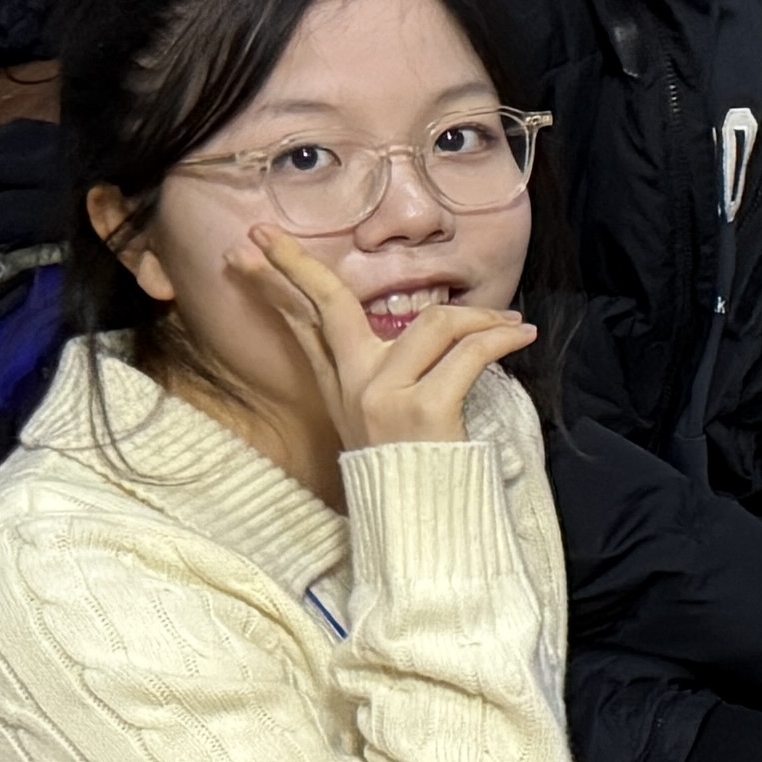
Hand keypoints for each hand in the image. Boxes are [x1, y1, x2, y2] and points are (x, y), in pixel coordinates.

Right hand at [248, 227, 535, 457]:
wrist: (425, 528)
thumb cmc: (411, 470)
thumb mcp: (373, 421)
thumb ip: (366, 373)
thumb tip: (368, 334)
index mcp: (342, 388)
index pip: (302, 325)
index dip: (275, 285)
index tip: (243, 251)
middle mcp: (356, 388)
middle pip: (328, 308)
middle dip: (298, 266)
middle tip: (267, 233)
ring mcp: (386, 397)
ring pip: (432, 324)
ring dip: (479, 316)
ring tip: (508, 320)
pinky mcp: (425, 411)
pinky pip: (469, 354)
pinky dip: (502, 340)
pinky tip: (519, 336)